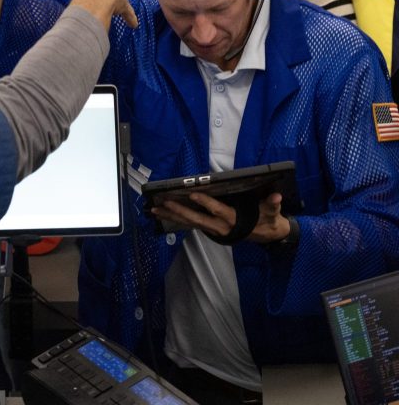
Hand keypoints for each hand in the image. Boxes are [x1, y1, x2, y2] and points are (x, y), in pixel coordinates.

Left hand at [151, 192, 288, 244]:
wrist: (267, 236)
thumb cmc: (267, 220)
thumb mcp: (272, 213)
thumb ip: (272, 204)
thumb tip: (276, 196)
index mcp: (233, 219)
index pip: (218, 210)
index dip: (206, 202)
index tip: (193, 193)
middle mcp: (220, 226)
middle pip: (196, 219)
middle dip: (179, 210)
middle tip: (163, 202)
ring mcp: (212, 229)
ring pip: (189, 222)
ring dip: (172, 216)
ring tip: (154, 209)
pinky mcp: (209, 228)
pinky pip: (189, 224)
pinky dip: (175, 219)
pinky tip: (162, 214)